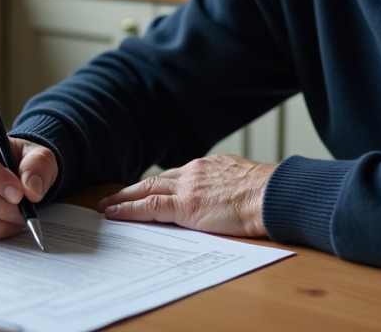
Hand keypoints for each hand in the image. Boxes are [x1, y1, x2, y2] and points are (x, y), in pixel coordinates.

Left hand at [97, 154, 274, 236]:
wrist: (272, 196)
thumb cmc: (268, 194)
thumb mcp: (244, 182)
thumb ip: (228, 186)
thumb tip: (226, 197)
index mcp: (210, 167)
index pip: (177, 176)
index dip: (158, 185)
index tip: (146, 191)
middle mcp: (195, 172)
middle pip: (156, 180)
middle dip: (133, 189)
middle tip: (114, 197)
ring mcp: (188, 188)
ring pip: (147, 190)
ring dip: (124, 198)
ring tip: (107, 206)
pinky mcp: (185, 206)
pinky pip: (149, 206)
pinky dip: (129, 210)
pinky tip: (114, 214)